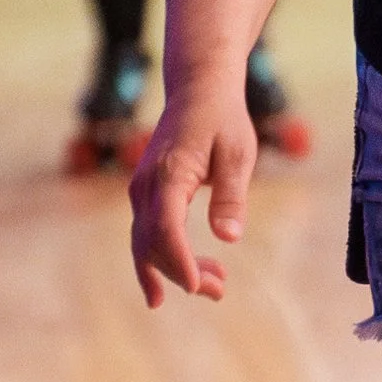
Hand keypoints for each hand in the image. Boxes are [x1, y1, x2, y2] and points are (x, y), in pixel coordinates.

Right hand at [128, 71, 256, 307]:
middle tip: (219, 292)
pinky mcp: (147, 194)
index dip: (179, 260)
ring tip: (217, 286)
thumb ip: (232, 195)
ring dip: (176, 269)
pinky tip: (190, 277)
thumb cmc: (223, 119)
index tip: (197, 286)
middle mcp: (146, 185)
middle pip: (153, 242)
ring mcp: (141, 190)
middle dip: (182, 273)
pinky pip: (149, 233)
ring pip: (148, 243)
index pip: (165, 227)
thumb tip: (228, 237)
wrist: (197, 89)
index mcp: (169, 173)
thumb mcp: (239, 153)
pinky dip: (168, 256)